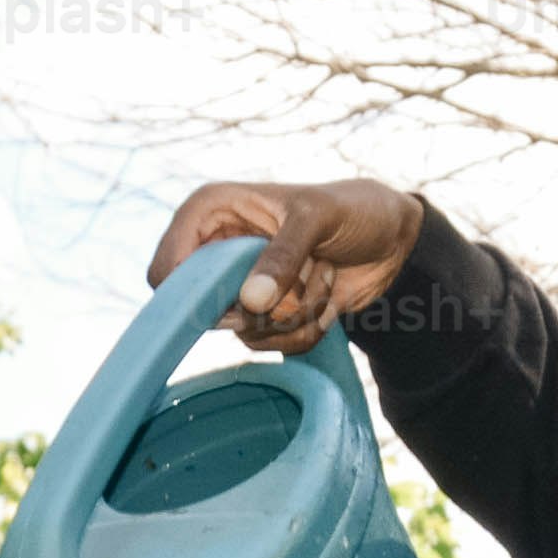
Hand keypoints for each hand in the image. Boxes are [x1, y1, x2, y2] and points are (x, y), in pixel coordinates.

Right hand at [150, 178, 427, 350]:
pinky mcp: (266, 317)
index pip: (168, 269)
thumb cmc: (351, 210)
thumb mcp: (317, 219)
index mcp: (210, 212)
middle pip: (204, 312)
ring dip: (294, 314)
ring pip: (243, 333)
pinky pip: (271, 346)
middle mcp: (217, 253)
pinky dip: (307, 328)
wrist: (389, 241)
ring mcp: (240, 289)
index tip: (241, 296)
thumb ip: (282, 255)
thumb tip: (249, 302)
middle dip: (262, 305)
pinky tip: (327, 297)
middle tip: (304, 274)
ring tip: (320, 273)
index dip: (194, 293)